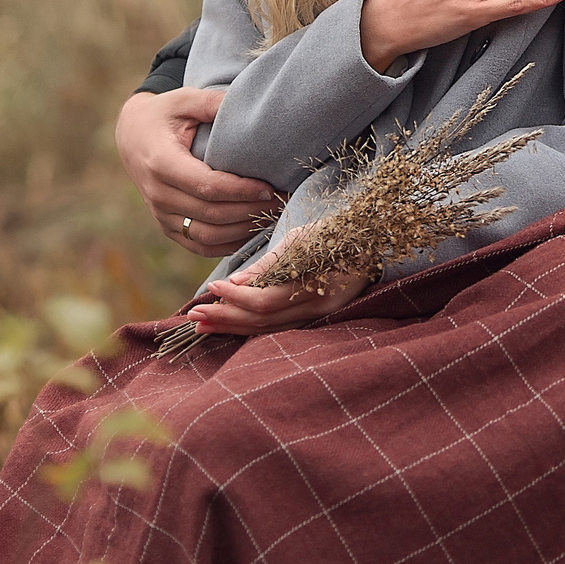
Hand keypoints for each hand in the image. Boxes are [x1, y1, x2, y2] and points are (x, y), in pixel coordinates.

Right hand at [117, 88, 279, 257]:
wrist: (132, 135)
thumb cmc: (165, 114)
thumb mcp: (184, 99)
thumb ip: (212, 102)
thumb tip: (248, 103)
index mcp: (161, 163)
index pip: (207, 187)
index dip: (241, 191)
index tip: (269, 187)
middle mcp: (158, 194)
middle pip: (211, 214)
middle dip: (251, 211)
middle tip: (283, 201)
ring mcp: (160, 214)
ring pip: (207, 235)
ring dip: (243, 230)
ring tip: (273, 216)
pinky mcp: (167, 226)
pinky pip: (199, 245)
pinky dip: (228, 244)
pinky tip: (252, 231)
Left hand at [185, 227, 375, 334]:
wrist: (370, 243)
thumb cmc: (334, 233)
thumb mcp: (302, 238)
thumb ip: (269, 263)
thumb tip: (236, 282)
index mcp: (316, 286)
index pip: (266, 301)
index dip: (235, 298)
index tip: (211, 289)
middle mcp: (319, 308)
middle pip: (263, 321)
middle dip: (226, 317)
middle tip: (194, 314)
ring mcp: (319, 318)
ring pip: (268, 329)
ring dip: (233, 326)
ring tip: (203, 325)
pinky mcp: (315, 320)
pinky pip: (278, 329)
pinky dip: (251, 326)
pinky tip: (230, 325)